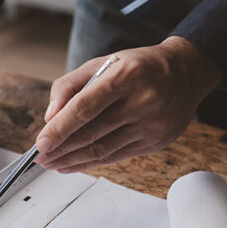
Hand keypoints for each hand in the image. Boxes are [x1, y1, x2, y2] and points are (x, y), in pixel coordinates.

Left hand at [35, 36, 222, 171]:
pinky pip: (116, 156)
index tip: (40, 143)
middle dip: (61, 149)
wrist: (186, 73)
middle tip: (40, 157)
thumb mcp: (102, 63)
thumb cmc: (137, 67)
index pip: (85, 108)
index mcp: (126, 76)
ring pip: (103, 149)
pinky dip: (91, 163)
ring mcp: (152, 125)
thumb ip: (70, 85)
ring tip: (51, 164)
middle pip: (92, 133)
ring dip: (72, 160)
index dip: (60, 129)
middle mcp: (142, 101)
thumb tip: (50, 117)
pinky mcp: (156, 142)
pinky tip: (72, 164)